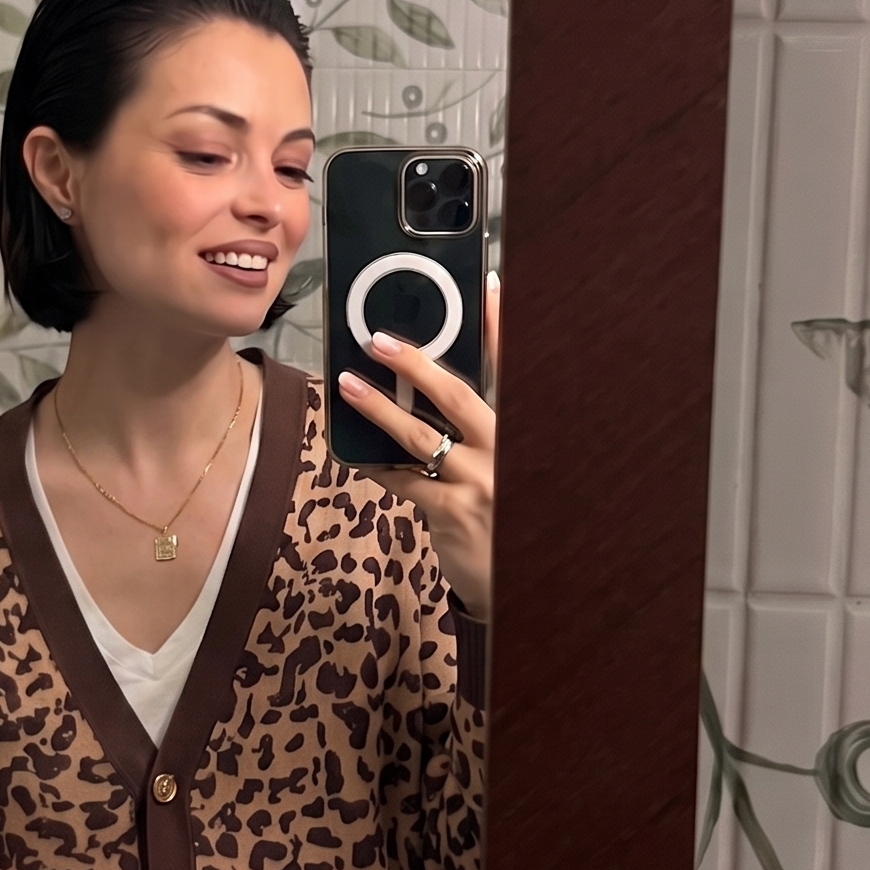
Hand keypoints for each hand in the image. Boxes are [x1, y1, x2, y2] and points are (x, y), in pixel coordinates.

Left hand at [338, 271, 498, 618]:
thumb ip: (481, 431)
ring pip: (420, 437)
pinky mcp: (453, 514)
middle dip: (415, 364)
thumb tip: (429, 389)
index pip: (510, 371)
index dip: (500, 328)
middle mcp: (505, 452)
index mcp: (518, 432)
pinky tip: (352, 452)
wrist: (521, 581)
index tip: (487, 288)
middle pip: (458, 396)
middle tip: (378, 340)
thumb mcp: (506, 467)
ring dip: (379, 409)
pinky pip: (404, 481)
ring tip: (348, 386)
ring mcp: (480, 484)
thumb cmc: (507, 515)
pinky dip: (375, 465)